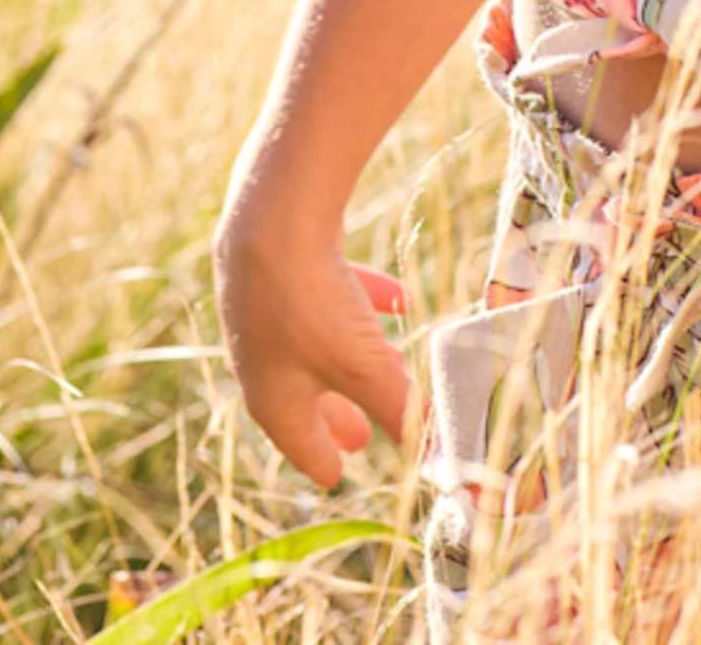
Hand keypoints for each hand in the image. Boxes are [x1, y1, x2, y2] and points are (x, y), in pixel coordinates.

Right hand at [214, 200, 417, 490]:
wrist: (274, 221)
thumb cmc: (312, 307)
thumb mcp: (364, 367)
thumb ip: (399, 408)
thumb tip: (436, 451)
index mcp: (274, 399)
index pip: (300, 444)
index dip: (323, 461)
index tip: (336, 478)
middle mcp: (264, 361)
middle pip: (305, 399)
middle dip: (339, 416)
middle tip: (361, 438)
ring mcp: (269, 314)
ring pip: (317, 349)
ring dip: (353, 362)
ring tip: (385, 369)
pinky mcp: (284, 271)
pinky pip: (328, 298)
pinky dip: (361, 305)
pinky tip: (397, 298)